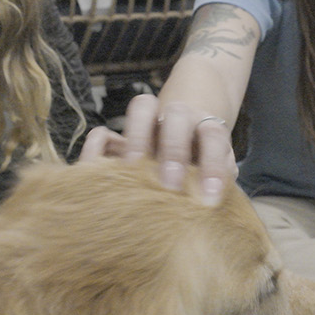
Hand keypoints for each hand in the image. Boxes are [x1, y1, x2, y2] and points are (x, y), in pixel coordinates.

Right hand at [79, 93, 235, 205]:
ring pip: (141, 108)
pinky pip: (102, 134)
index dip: (213, 165)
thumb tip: (212, 206)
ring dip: (138, 140)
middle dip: (174, 150)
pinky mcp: (119, 142)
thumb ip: (217, 182)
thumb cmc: (203, 171)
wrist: (181, 148)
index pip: (213, 136)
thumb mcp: (217, 175)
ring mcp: (147, 126)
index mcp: (205, 129)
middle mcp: (177, 119)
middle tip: (171, 186)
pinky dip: (98, 147)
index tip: (209, 199)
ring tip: (131, 171)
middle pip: (177, 115)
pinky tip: (98, 171)